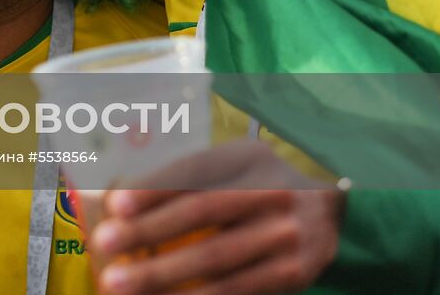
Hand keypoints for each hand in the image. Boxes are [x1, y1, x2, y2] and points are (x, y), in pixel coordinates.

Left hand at [91, 141, 345, 294]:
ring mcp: (287, 235)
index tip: (114, 205)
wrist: (334, 215)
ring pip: (216, 260)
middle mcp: (272, 192)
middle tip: (104, 246)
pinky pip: (237, 291)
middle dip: (147, 232)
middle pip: (201, 212)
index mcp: (248, 158)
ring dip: (162, 276)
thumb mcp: (235, 167)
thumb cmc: (259, 187)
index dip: (154, 188)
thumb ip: (188, 179)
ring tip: (121, 285)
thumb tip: (116, 202)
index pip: (195, 170)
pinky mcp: (295, 274)